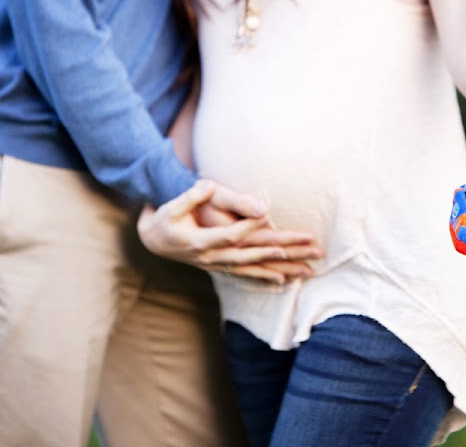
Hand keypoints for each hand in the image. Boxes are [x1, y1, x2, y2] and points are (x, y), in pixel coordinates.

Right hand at [138, 180, 320, 283]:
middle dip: (286, 253)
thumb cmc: (164, 218)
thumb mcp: (173, 204)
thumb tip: (209, 185)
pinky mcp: (220, 266)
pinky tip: (284, 281)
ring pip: (254, 269)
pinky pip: (245, 275)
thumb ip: (192, 196)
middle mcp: (212, 258)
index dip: (251, 226)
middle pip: (254, 256)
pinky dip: (264, 278)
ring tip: (309, 271)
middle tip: (314, 248)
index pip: (232, 234)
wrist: (151, 240)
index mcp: (202, 242)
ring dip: (283, 270)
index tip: (271, 219)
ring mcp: (217, 265)